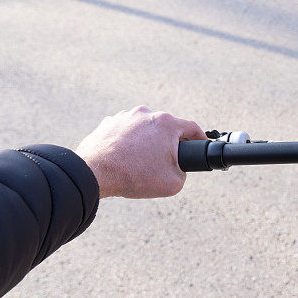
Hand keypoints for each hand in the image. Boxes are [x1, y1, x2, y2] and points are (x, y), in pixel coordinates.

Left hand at [75, 106, 207, 198]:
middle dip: (169, 144)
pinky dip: (129, 143)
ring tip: (141, 163)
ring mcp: (125, 117)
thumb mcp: (174, 183)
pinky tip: (126, 159)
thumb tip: (178, 167)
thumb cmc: (134, 176)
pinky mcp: (109, 123)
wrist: (94, 173)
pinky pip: (127, 132)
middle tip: (166, 162)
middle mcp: (146, 114)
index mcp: (166, 124)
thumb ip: (184, 172)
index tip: (202, 145)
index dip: (201, 138)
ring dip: (148, 143)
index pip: (192, 128)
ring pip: (146, 130)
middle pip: (167, 128)